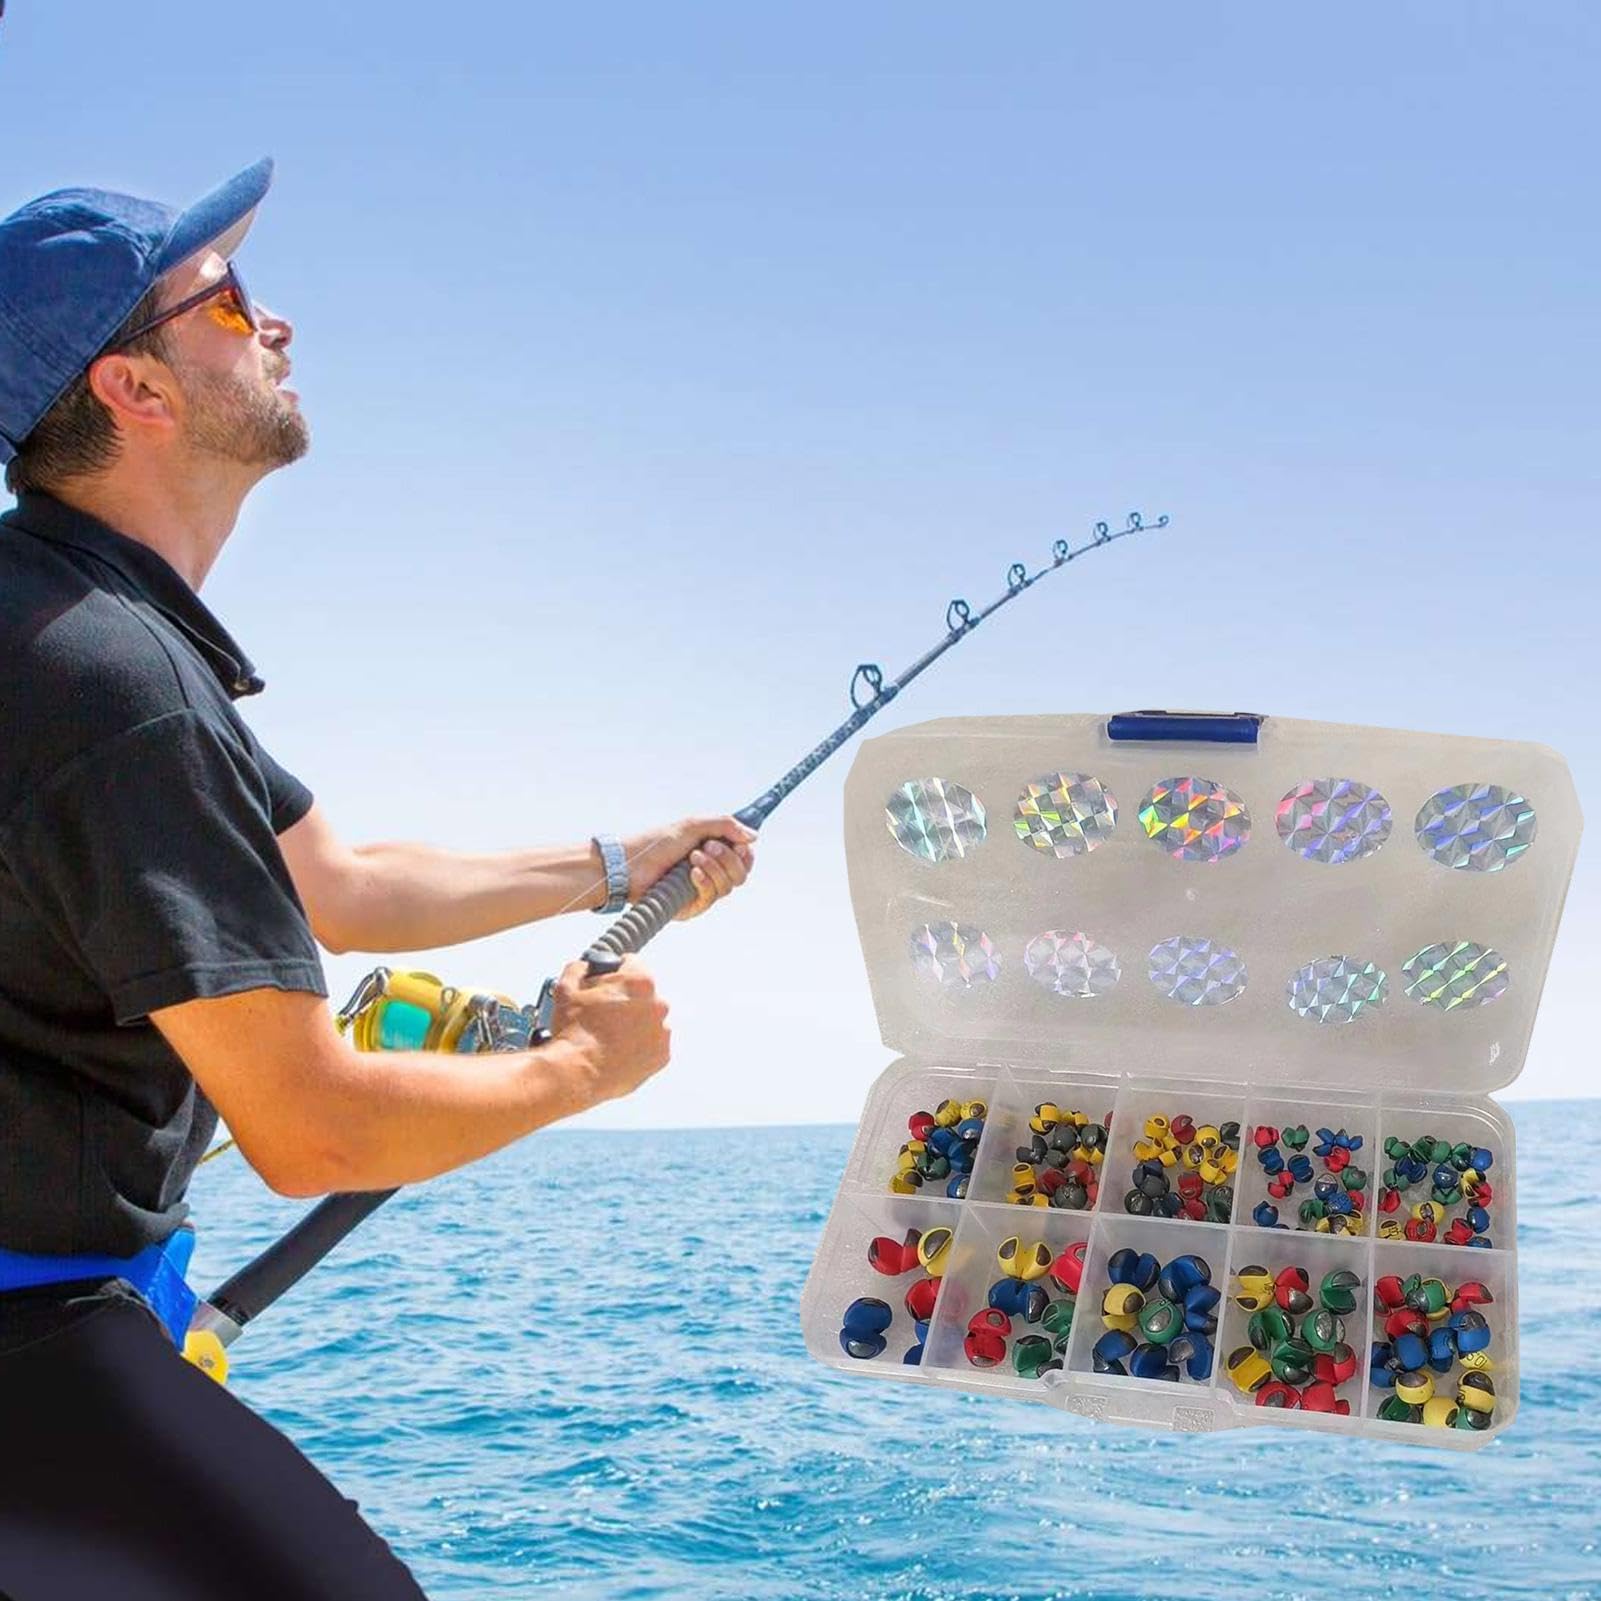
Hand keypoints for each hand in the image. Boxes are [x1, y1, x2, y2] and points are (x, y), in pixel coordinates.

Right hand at [547, 954, 670, 1105]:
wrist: (577, 1071)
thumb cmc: (574, 1031)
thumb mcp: (566, 988)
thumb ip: (579, 968)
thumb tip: (583, 968)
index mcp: (640, 981)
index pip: (632, 964)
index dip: (616, 971)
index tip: (610, 981)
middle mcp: (658, 1004)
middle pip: (643, 994)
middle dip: (626, 1000)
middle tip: (604, 1014)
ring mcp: (662, 1032)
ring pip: (650, 1021)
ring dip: (635, 1025)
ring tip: (610, 1035)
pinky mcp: (662, 1056)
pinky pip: (653, 1046)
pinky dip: (640, 1047)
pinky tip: (619, 1050)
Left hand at [619, 814, 756, 921]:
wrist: (631, 863)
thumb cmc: (658, 842)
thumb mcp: (694, 825)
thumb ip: (726, 825)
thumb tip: (754, 837)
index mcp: (713, 854)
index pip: (744, 859)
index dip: (745, 853)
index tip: (739, 844)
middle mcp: (710, 873)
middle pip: (741, 874)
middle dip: (728, 858)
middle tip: (707, 846)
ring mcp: (701, 891)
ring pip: (728, 886)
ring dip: (714, 868)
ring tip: (693, 856)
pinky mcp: (691, 906)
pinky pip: (711, 898)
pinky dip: (705, 882)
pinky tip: (692, 873)